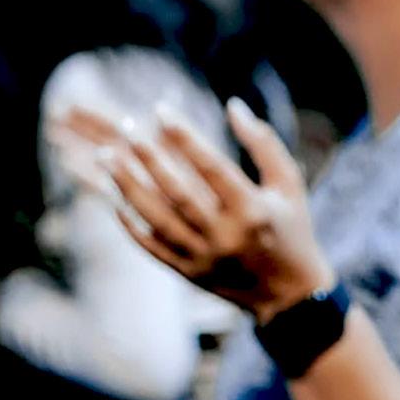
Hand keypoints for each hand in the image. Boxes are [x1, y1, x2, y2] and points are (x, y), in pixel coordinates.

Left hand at [68, 97, 332, 322]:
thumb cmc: (293, 229)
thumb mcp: (289, 184)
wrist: (289, 294)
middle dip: (148, 157)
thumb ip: (263, 143)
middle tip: (126, 129)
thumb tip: (232, 106)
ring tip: (106, 157)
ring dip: (127, 185)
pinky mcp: (188, 274)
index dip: (184, 136)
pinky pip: (150, 246)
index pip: (210, 166)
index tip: (160, 110)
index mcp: (253, 209)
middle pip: (176, 191)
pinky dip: (130, 223)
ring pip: (156, 217)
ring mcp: (204, 257)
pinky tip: (114, 198)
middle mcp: (225, 235)